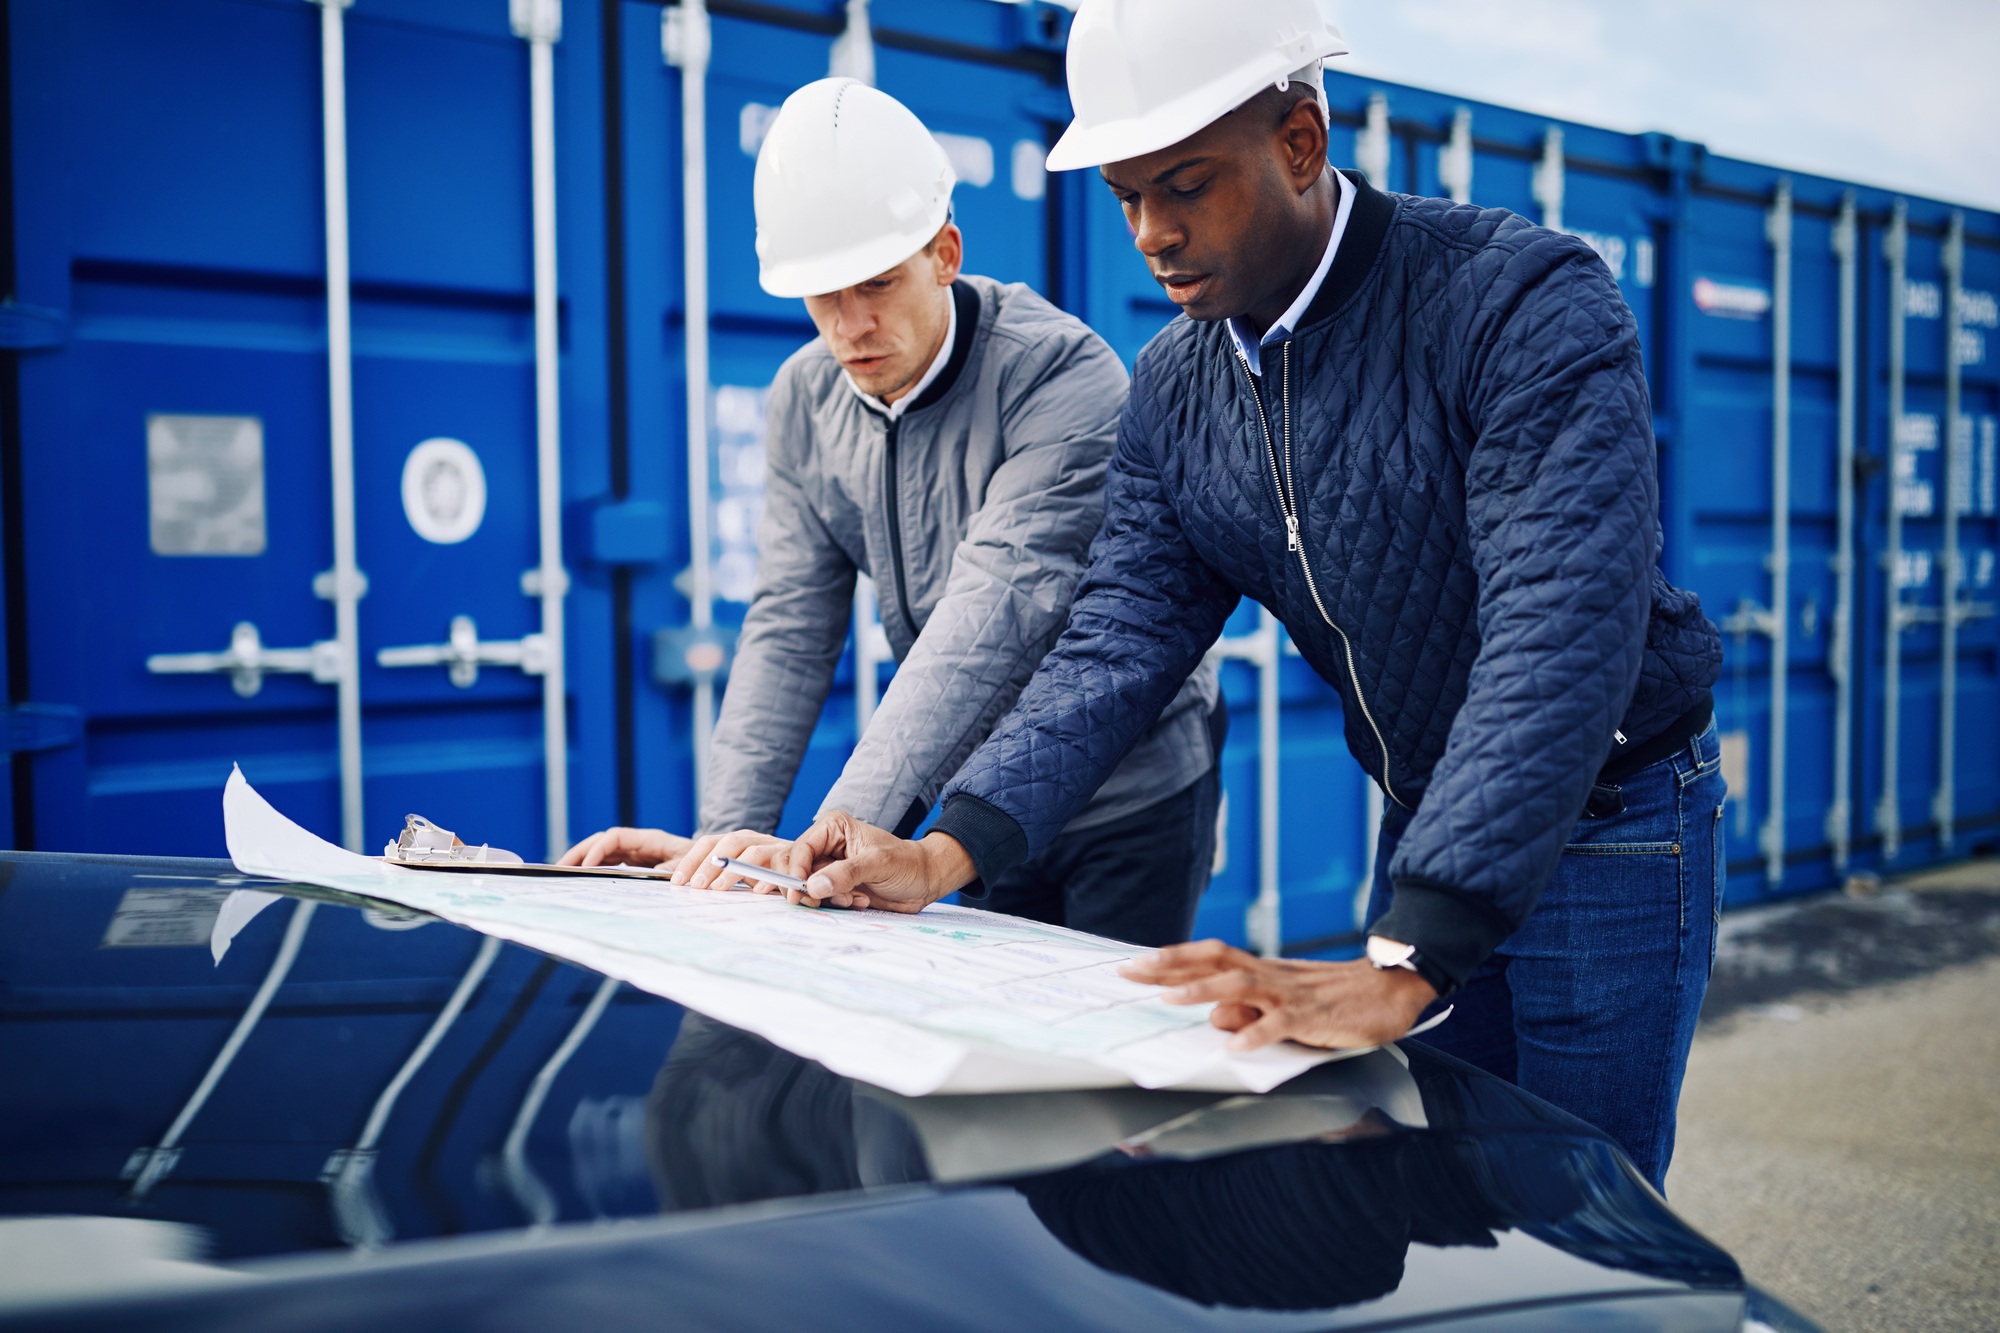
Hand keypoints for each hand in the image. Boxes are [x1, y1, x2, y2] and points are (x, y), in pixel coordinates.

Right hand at [560, 826, 692, 868]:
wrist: (710, 863)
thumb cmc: (699, 863)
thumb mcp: (685, 867)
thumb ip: (667, 870)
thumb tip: (647, 875)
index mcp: (649, 839)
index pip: (616, 837)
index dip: (599, 849)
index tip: (587, 866)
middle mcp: (638, 842)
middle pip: (602, 841)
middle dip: (579, 852)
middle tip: (559, 867)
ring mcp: (634, 851)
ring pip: (601, 851)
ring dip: (581, 859)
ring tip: (561, 872)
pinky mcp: (633, 861)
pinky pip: (608, 861)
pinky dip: (593, 867)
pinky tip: (579, 878)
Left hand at [669, 829, 790, 888]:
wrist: (805, 866)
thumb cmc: (765, 872)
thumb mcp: (737, 872)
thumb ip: (712, 875)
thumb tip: (674, 879)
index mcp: (735, 840)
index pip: (707, 843)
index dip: (691, 860)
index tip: (677, 882)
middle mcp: (753, 839)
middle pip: (728, 843)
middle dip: (710, 864)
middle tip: (697, 886)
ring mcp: (773, 846)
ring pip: (752, 852)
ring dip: (734, 870)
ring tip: (719, 889)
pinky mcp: (792, 858)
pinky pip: (780, 866)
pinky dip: (769, 879)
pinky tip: (757, 891)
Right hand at [777, 811, 975, 912]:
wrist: (924, 881)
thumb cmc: (907, 863)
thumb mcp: (879, 864)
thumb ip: (846, 873)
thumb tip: (813, 886)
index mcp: (833, 827)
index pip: (801, 848)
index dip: (795, 871)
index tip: (798, 893)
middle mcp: (825, 845)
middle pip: (794, 867)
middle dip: (806, 887)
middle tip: (819, 902)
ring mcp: (828, 867)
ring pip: (805, 886)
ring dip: (825, 898)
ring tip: (854, 898)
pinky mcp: (833, 886)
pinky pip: (819, 898)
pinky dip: (834, 904)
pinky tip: (859, 900)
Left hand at [1119, 941, 1437, 1051]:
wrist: (1390, 989)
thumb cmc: (1333, 999)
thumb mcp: (1283, 1007)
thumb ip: (1247, 1013)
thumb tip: (1215, 1023)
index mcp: (1262, 971)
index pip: (1208, 958)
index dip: (1170, 960)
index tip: (1133, 964)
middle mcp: (1270, 976)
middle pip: (1214, 961)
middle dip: (1171, 966)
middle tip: (1132, 971)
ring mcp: (1291, 994)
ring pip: (1241, 985)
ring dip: (1204, 991)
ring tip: (1170, 1000)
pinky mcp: (1314, 1017)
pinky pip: (1282, 1024)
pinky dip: (1258, 1034)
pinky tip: (1238, 1048)